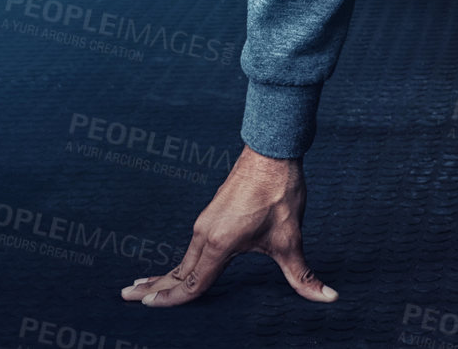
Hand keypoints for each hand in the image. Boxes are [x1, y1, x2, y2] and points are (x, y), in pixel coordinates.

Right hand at [119, 144, 337, 307]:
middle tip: (127, 299)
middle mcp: (205, 234)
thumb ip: (303, 275)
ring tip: (141, 287)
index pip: (192, 283)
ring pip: (183, 258)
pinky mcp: (212, 214)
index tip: (148, 307)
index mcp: (220, 244)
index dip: (171, 299)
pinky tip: (176, 266)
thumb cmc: (280, 193)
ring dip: (163, 274)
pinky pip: (190, 245)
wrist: (272, 151)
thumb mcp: (291, 238)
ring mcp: (206, 222)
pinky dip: (178, 260)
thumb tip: (330, 297)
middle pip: (179, 271)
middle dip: (155, 288)